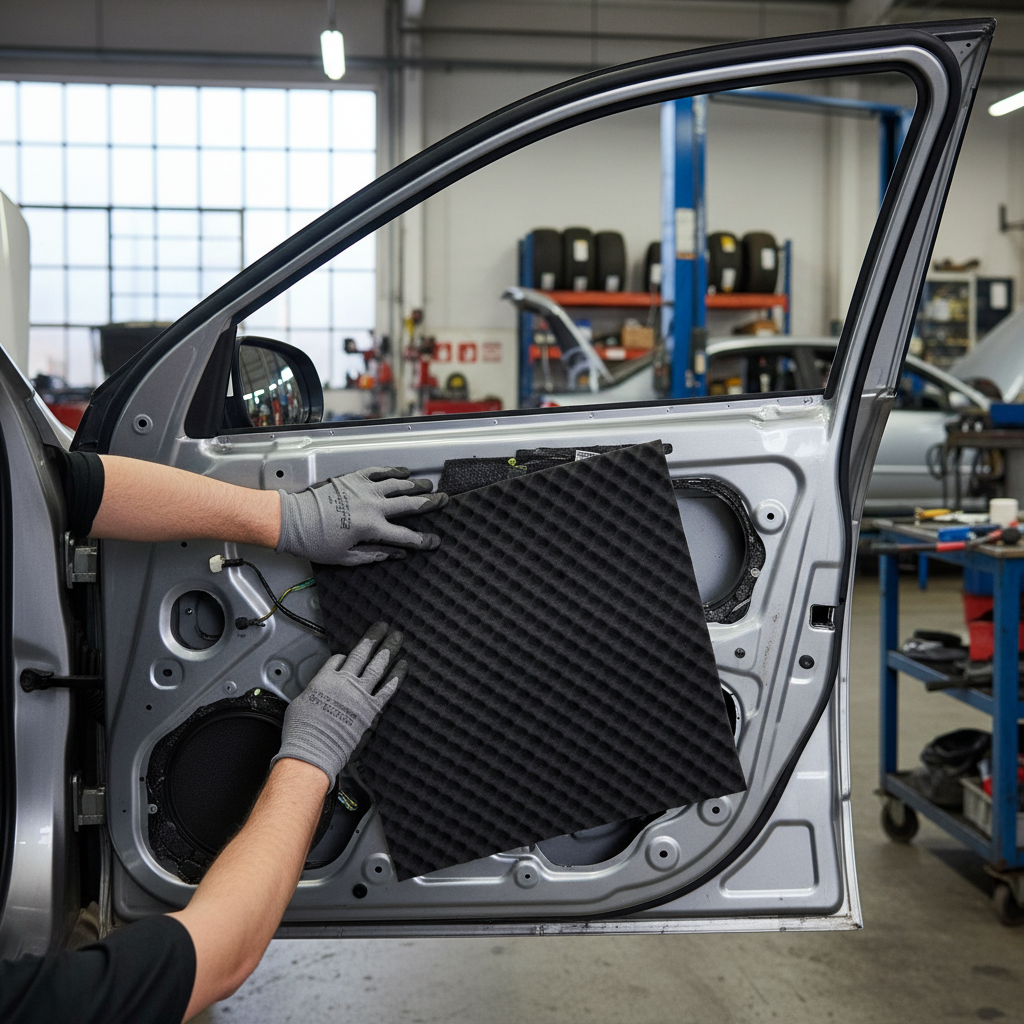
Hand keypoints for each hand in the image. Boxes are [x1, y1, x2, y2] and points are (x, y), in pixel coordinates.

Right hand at [272, 622, 406, 781]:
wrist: (313, 751)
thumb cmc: (302, 732)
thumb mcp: (298, 704)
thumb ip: (313, 693)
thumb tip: (317, 694)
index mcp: (324, 679)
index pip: (338, 659)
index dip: (344, 656)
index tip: (348, 655)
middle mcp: (344, 682)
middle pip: (362, 653)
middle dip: (373, 637)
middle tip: (382, 626)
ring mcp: (360, 695)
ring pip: (378, 666)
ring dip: (389, 649)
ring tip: (396, 637)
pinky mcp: (371, 710)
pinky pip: (387, 690)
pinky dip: (396, 678)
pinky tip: (403, 667)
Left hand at [276, 466, 447, 565]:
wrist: (293, 520)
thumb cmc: (315, 542)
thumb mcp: (346, 557)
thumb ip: (374, 555)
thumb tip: (395, 554)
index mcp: (371, 529)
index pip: (406, 537)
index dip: (423, 541)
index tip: (433, 542)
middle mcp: (372, 506)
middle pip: (409, 504)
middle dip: (430, 503)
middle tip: (443, 500)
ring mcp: (363, 490)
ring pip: (397, 484)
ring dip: (415, 484)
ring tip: (427, 485)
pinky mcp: (353, 479)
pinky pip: (378, 472)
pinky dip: (393, 471)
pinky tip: (402, 472)